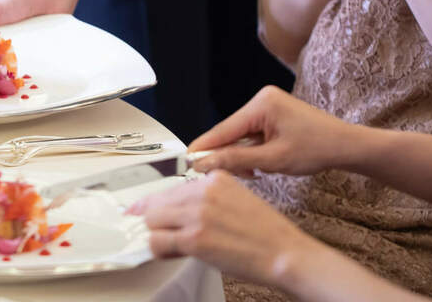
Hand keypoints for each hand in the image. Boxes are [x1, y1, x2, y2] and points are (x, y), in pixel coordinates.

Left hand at [130, 171, 320, 289]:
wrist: (284, 253)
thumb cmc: (266, 232)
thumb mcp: (237, 200)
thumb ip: (207, 200)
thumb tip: (178, 211)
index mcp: (215, 179)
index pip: (172, 187)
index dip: (159, 203)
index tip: (147, 209)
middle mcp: (203, 191)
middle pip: (158, 202)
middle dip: (156, 219)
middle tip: (159, 231)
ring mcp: (197, 214)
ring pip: (153, 220)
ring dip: (158, 234)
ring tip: (170, 245)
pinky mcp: (194, 238)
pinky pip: (158, 241)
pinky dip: (158, 249)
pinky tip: (167, 252)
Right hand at [182, 86, 362, 176]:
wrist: (347, 146)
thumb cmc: (318, 149)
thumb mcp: (274, 160)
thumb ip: (236, 161)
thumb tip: (206, 163)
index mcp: (261, 104)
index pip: (223, 129)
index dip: (205, 148)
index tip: (186, 162)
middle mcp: (262, 100)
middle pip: (231, 133)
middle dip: (231, 156)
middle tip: (236, 176)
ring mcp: (268, 106)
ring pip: (241, 137)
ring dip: (244, 157)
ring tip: (258, 172)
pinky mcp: (273, 115)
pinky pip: (253, 135)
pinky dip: (254, 152)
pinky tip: (263, 164)